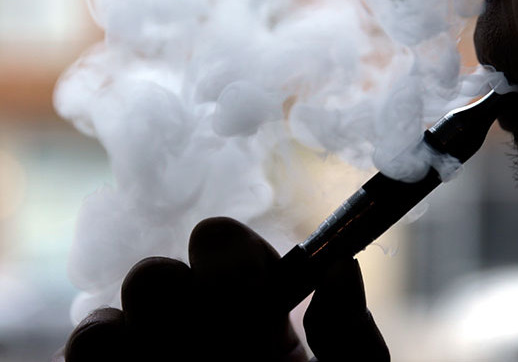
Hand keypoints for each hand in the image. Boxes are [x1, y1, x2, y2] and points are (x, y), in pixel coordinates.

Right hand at [57, 217, 389, 360]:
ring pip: (110, 318)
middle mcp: (192, 336)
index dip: (234, 260)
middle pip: (157, 274)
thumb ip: (351, 339)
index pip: (221, 246)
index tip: (264, 299)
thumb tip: (338, 269)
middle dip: (189, 304)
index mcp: (254, 319)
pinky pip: (87, 359)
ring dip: (150, 337)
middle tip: (236, 344)